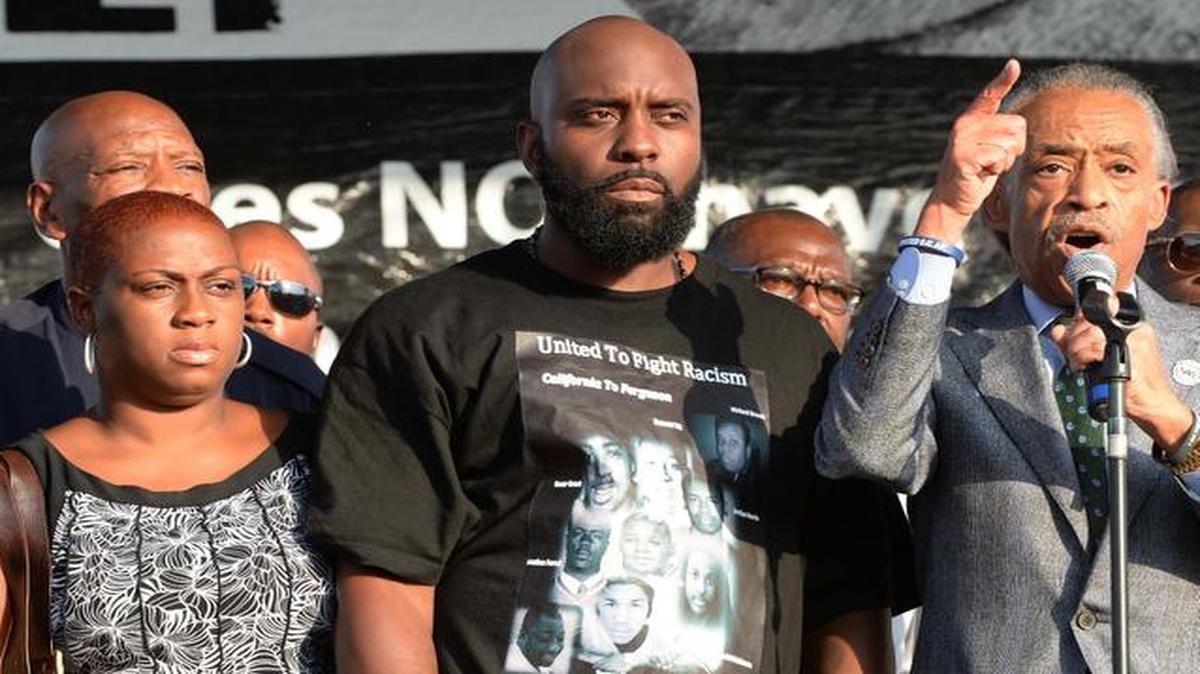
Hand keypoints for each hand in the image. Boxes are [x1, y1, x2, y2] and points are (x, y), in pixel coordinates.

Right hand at [916, 59, 1025, 242]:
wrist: (951, 201)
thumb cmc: (975, 176)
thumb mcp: (989, 151)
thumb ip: (999, 135)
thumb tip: (1017, 128)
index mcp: (971, 120)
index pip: (990, 94)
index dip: (1003, 79)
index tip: (1013, 64)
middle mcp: (965, 124)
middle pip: (1016, 126)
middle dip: (1014, 148)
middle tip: (993, 161)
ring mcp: (962, 138)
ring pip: (1010, 143)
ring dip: (1005, 161)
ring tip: (985, 168)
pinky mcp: (964, 154)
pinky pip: (1000, 156)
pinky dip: (997, 169)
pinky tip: (981, 173)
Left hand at [1049, 315, 1192, 447]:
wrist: (1153, 405)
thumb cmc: (1130, 385)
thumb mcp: (1100, 358)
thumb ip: (1078, 342)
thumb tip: (1058, 331)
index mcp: (1128, 324)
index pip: (1093, 312)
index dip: (1076, 326)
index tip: (1071, 340)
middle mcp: (1133, 327)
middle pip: (1088, 320)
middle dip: (1072, 340)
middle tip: (1075, 356)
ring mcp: (1134, 338)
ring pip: (1089, 332)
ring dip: (1076, 351)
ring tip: (1082, 364)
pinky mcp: (1132, 351)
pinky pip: (1095, 347)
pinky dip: (1084, 358)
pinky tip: (1088, 367)